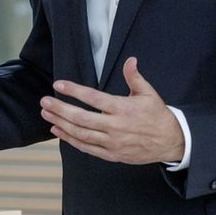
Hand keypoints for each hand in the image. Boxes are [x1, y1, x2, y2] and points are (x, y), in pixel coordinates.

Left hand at [41, 57, 184, 164]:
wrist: (170, 142)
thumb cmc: (158, 115)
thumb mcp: (149, 93)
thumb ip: (135, 77)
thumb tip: (130, 60)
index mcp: (124, 109)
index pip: (94, 98)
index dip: (74, 91)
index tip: (58, 84)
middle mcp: (116, 126)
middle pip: (82, 118)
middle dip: (60, 109)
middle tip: (44, 101)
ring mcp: (112, 142)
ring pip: (81, 134)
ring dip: (61, 124)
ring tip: (47, 114)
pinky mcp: (111, 154)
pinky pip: (87, 147)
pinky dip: (70, 139)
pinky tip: (58, 131)